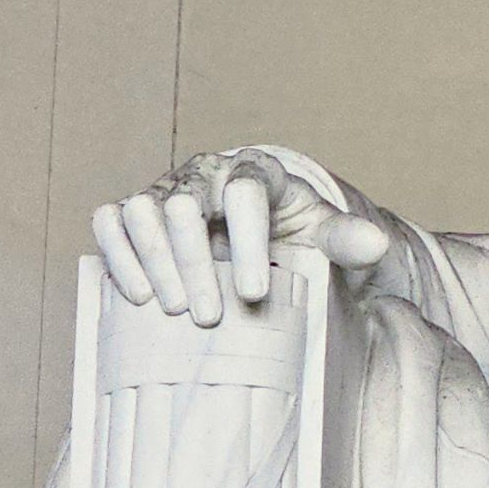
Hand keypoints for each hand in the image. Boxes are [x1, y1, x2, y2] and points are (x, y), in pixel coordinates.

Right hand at [92, 147, 390, 325]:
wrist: (262, 231)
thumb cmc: (295, 232)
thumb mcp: (326, 235)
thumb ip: (348, 239)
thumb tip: (377, 244)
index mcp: (258, 171)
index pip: (247, 192)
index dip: (248, 241)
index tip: (254, 292)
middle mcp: (205, 172)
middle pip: (185, 203)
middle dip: (194, 261)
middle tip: (209, 315)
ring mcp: (166, 189)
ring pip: (142, 210)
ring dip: (155, 262)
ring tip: (175, 309)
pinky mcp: (135, 212)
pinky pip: (111, 221)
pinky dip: (117, 254)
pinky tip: (137, 296)